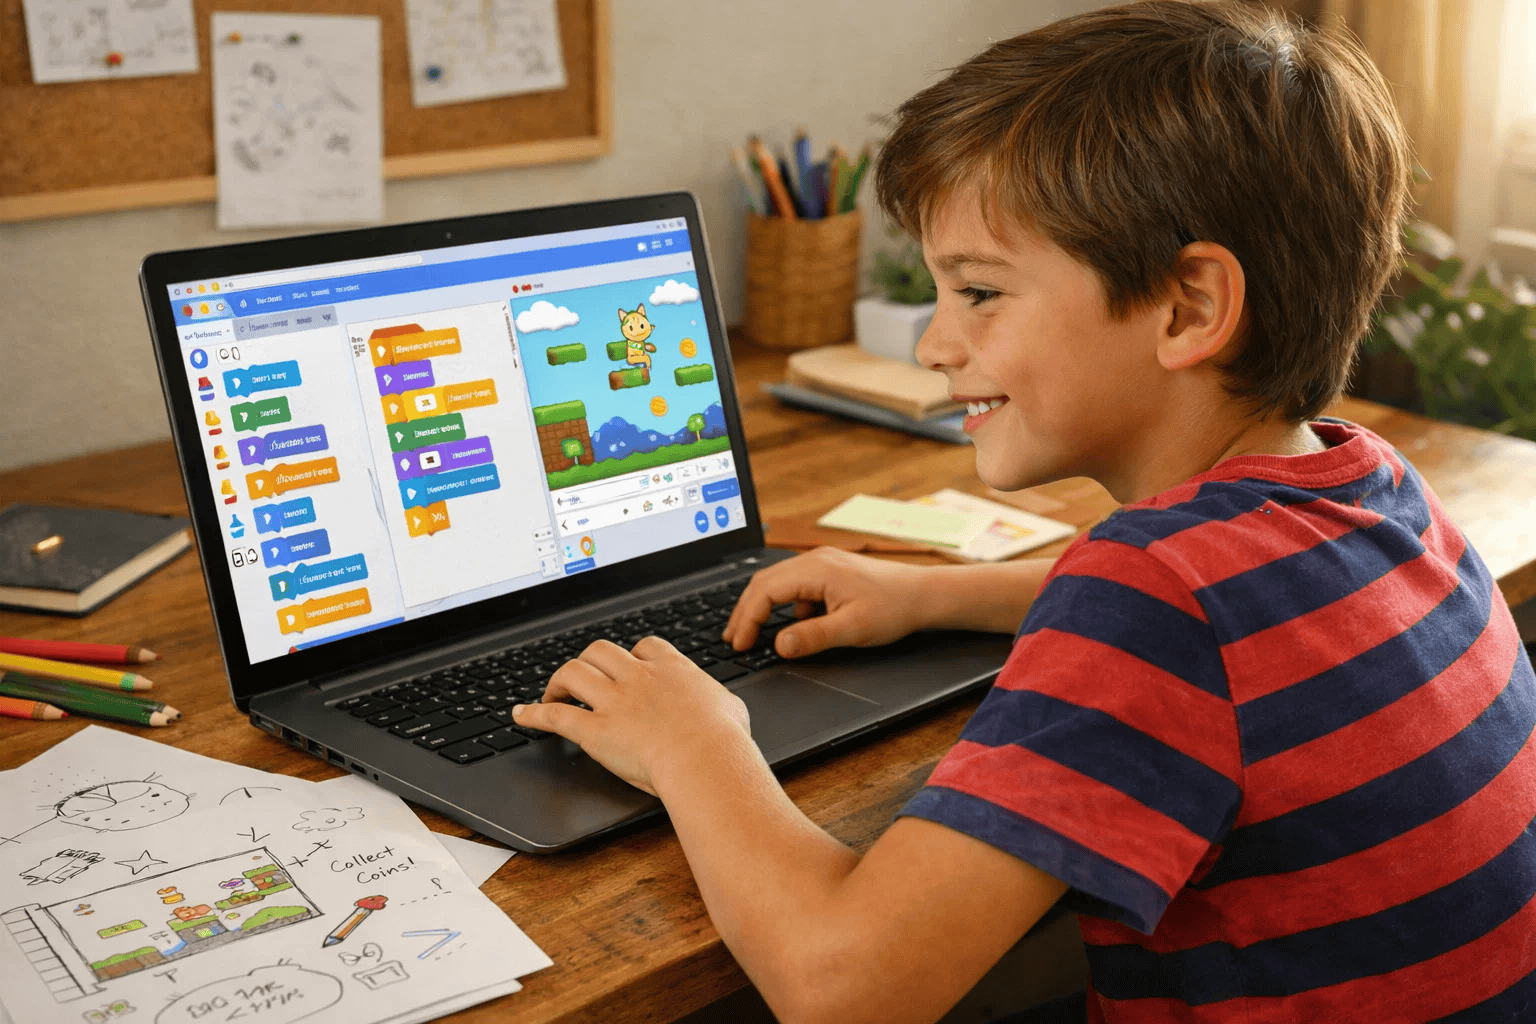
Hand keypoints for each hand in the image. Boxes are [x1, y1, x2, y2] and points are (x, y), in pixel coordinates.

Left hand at [511, 637, 752, 795]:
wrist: (706, 758)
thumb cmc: (724, 740)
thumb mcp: (731, 709)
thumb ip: (719, 702)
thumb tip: (725, 708)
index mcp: (671, 670)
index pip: (644, 646)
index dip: (632, 656)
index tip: (628, 667)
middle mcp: (638, 678)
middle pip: (600, 650)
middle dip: (588, 661)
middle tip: (583, 678)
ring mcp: (615, 702)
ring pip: (573, 673)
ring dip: (558, 682)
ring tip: (552, 694)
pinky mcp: (596, 730)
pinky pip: (556, 715)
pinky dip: (534, 714)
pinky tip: (522, 715)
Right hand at [722, 547, 933, 658]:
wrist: (924, 594)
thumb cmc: (893, 609)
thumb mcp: (852, 629)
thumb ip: (812, 638)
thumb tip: (778, 646)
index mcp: (816, 569)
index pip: (765, 591)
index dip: (747, 619)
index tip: (739, 644)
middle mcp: (815, 560)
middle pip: (764, 582)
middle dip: (745, 611)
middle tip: (732, 639)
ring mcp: (822, 562)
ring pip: (778, 581)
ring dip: (761, 606)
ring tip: (750, 632)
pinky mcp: (830, 570)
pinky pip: (795, 585)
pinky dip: (784, 605)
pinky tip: (792, 626)